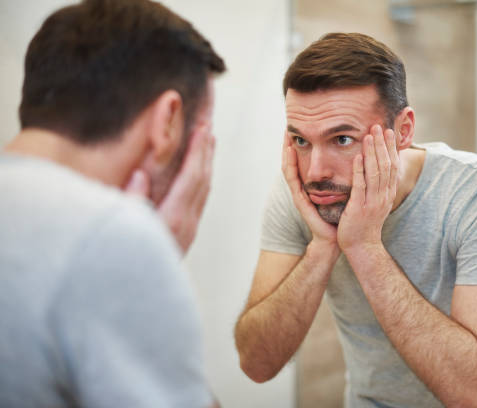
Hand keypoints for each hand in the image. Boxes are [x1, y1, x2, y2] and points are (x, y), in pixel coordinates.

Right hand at [125, 124, 215, 253]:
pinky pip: (199, 201)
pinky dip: (201, 181)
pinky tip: (198, 174)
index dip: (198, 151)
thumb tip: (141, 175)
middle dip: (206, 152)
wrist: (140, 302)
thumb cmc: (125, 263)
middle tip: (209, 126)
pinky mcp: (185, 235)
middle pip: (202, 181)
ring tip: (207, 143)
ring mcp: (188, 231)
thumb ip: (132, 202)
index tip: (203, 128)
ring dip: (206, 165)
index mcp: (172, 219)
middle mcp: (186, 224)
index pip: (191, 178)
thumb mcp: (124, 230)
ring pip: (203, 191)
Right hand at [282, 133, 337, 248]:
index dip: (302, 146)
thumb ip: (342, 177)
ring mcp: (300, 194)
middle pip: (292, 163)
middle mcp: (303, 188)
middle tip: (287, 128)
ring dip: (286, 152)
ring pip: (289, 168)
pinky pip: (293, 180)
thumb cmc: (341, 215)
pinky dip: (290, 165)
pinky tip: (290, 152)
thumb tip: (356, 157)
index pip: (303, 162)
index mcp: (312, 186)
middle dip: (288, 145)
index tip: (301, 128)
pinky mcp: (301, 200)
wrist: (337, 237)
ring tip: (286, 136)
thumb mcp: (342, 192)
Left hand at [337, 125, 398, 251]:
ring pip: (375, 172)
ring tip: (369, 136)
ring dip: (372, 152)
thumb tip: (378, 170)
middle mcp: (383, 196)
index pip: (392, 166)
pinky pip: (361, 186)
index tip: (387, 132)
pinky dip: (360, 170)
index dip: (390, 148)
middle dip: (382, 145)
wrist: (361, 247)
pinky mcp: (359, 207)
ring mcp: (372, 202)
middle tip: (378, 126)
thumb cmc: (365, 224)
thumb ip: (377, 187)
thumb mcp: (376, 203)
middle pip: (386, 165)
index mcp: (387, 194)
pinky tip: (358, 157)